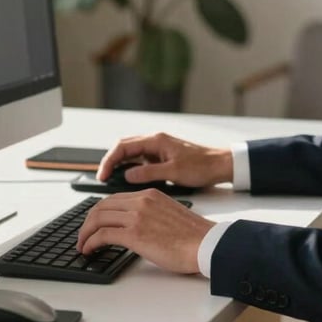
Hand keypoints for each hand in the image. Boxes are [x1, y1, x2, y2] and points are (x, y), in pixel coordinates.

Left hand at [76, 189, 215, 273]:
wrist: (207, 244)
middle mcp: (141, 201)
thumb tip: (137, 227)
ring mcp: (137, 216)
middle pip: (102, 206)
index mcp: (150, 195)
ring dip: (85, 233)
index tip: (94, 223)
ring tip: (83, 245)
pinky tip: (89, 250)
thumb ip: (151, 214)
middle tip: (83, 235)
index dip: (100, 212)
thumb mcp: (168, 214)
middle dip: (88, 222)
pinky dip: (90, 242)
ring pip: (98, 218)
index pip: (115, 199)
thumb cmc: (194, 236)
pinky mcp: (135, 234)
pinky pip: (103, 234)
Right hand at [97, 132, 232, 187]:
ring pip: (131, 154)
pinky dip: (130, 169)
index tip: (102, 175)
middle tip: (102, 178)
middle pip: (123, 148)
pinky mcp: (161, 157)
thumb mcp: (174, 171)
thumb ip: (149, 173)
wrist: (219, 165)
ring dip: (119, 165)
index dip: (109, 160)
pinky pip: (140, 161)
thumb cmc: (201, 166)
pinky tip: (128, 180)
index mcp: (156, 141)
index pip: (123, 147)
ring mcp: (157, 149)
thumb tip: (127, 176)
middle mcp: (154, 142)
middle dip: (110, 162)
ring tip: (110, 181)